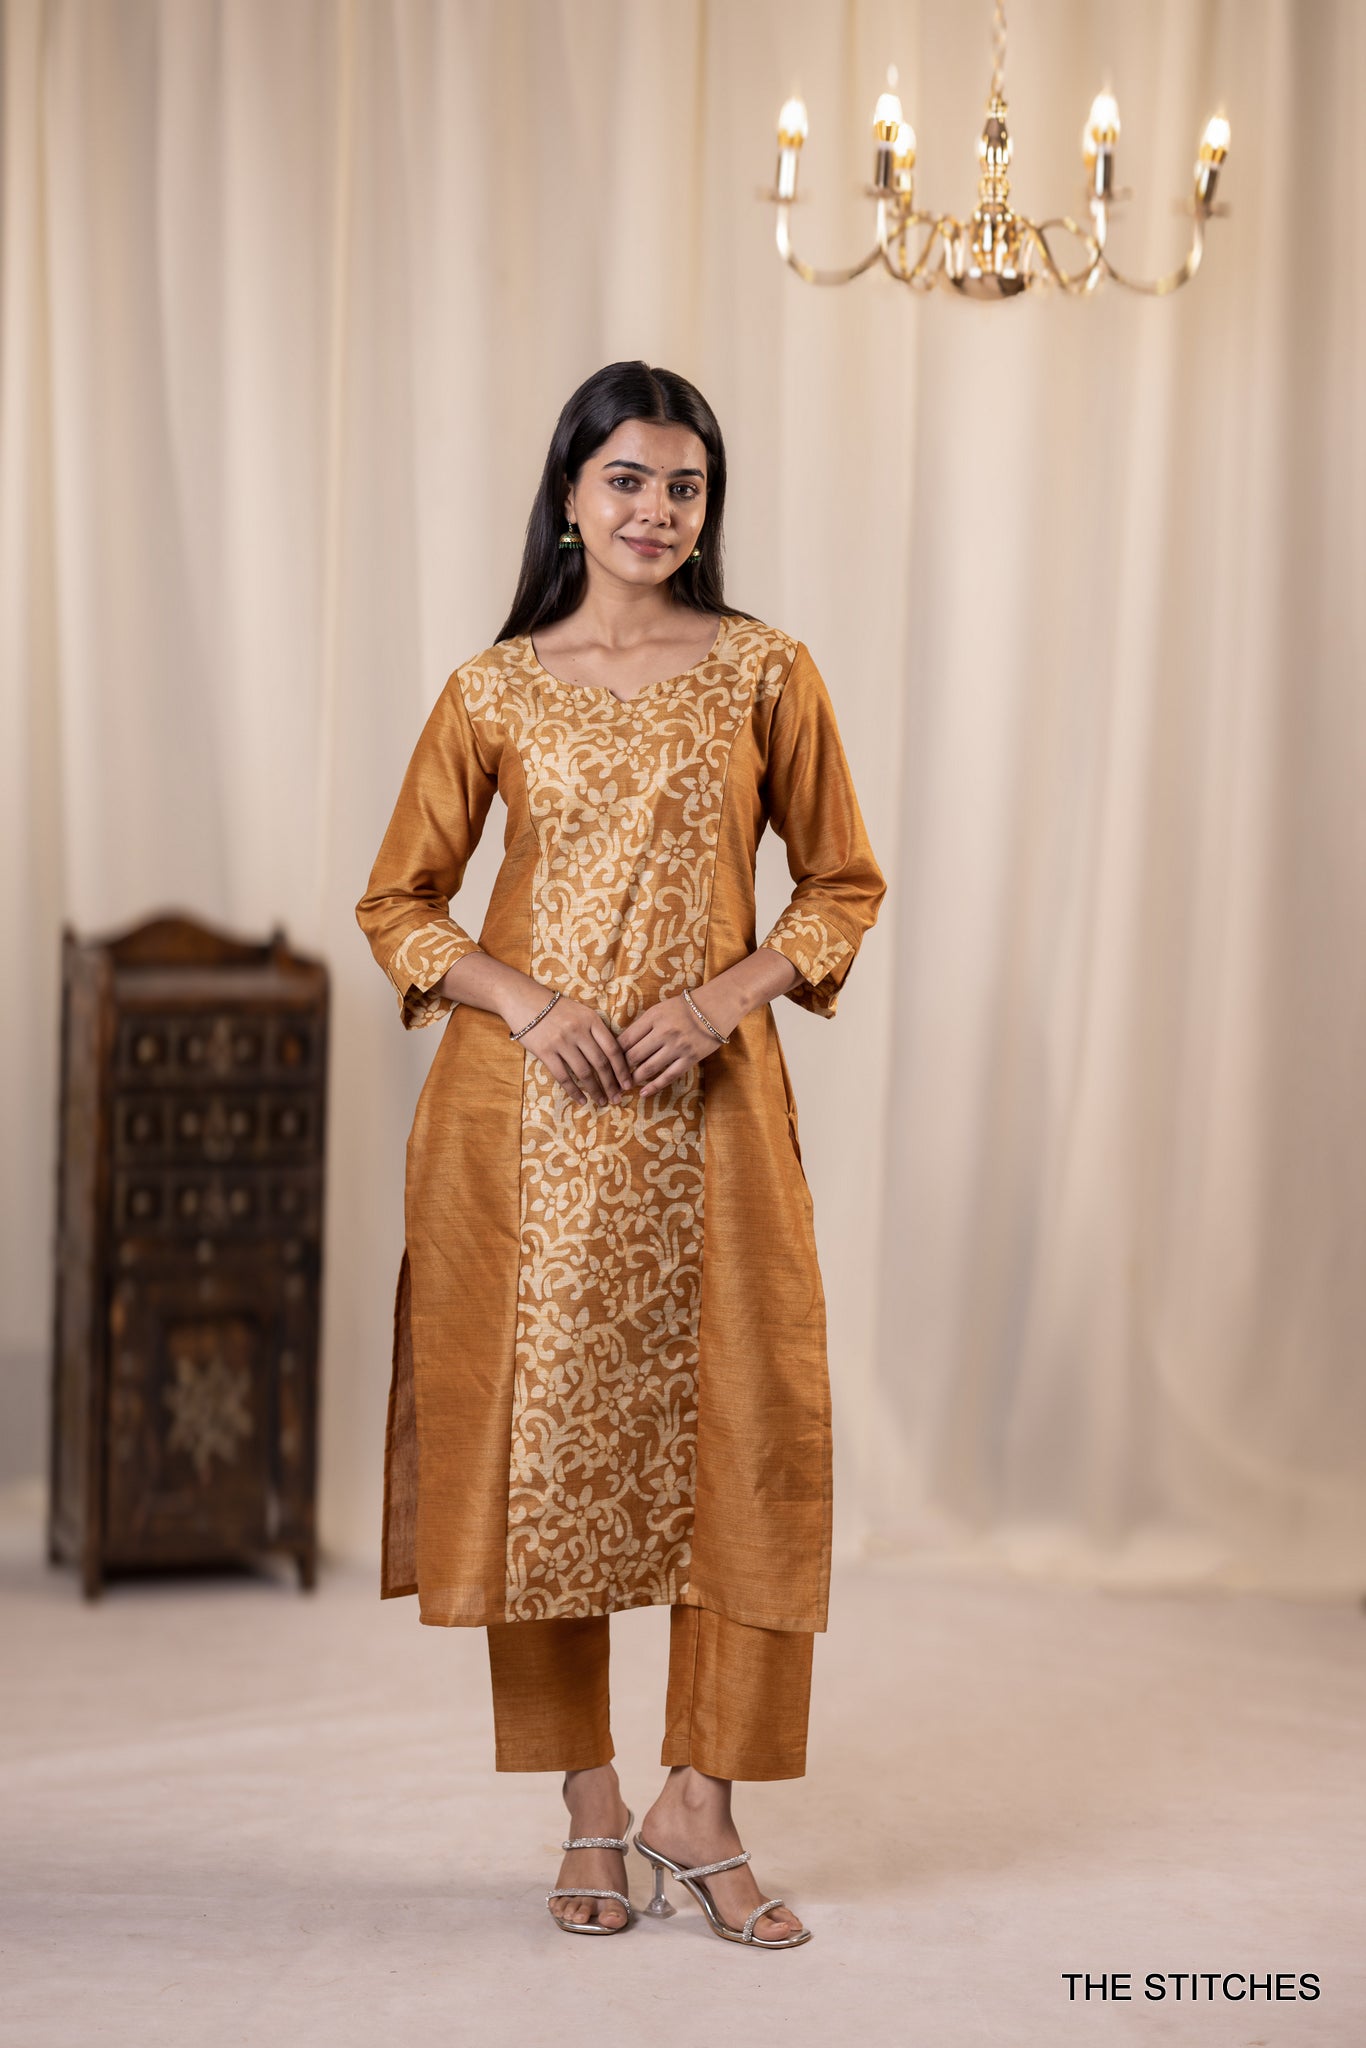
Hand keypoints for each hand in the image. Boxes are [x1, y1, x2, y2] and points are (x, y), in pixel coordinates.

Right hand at [508, 991, 634, 1107]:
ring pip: (584, 1072)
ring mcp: (561, 1041)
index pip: (612, 1048)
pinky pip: (563, 1076)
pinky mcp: (545, 1051)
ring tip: (602, 1101)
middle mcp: (578, 1031)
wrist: (522, 999)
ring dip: (595, 1090)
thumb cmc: (555, 1008)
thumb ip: (595, 1031)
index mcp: (591, 1020)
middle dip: (611, 1084)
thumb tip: (613, 1057)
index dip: (622, 1069)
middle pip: (601, 1063)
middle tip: (617, 1098)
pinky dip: (574, 1091)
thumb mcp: (580, 1012)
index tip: (628, 1083)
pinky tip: (581, 1100)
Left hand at [616, 987, 736, 1098]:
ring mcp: (677, 1046)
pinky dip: (654, 1087)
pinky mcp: (690, 1058)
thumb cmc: (684, 1008)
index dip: (614, 1053)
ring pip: (648, 1068)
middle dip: (621, 1068)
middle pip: (634, 1055)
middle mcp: (664, 1031)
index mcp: (653, 1017)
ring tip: (626, 1085)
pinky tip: (644, 1093)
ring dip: (634, 1079)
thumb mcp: (660, 1009)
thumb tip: (622, 1046)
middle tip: (614, 1077)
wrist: (716, 1007)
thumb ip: (643, 1025)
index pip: (626, 1039)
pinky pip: (668, 1076)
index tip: (608, 1061)